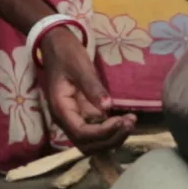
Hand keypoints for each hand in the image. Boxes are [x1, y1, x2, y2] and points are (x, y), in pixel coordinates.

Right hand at [38, 28, 134, 153]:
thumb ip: (92, 87)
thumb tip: (107, 106)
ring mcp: (76, 117)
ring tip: (131, 121)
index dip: (102, 132)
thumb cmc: (66, 54)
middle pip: (88, 144)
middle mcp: (67, 119)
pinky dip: (113, 130)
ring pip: (94, 141)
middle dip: (110, 139)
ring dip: (113, 137)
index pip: (81, 133)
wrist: (57, 44)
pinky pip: (99, 130)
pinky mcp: (85, 113)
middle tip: (129, 123)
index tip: (120, 120)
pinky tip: (127, 119)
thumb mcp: (79, 66)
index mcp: (61, 109)